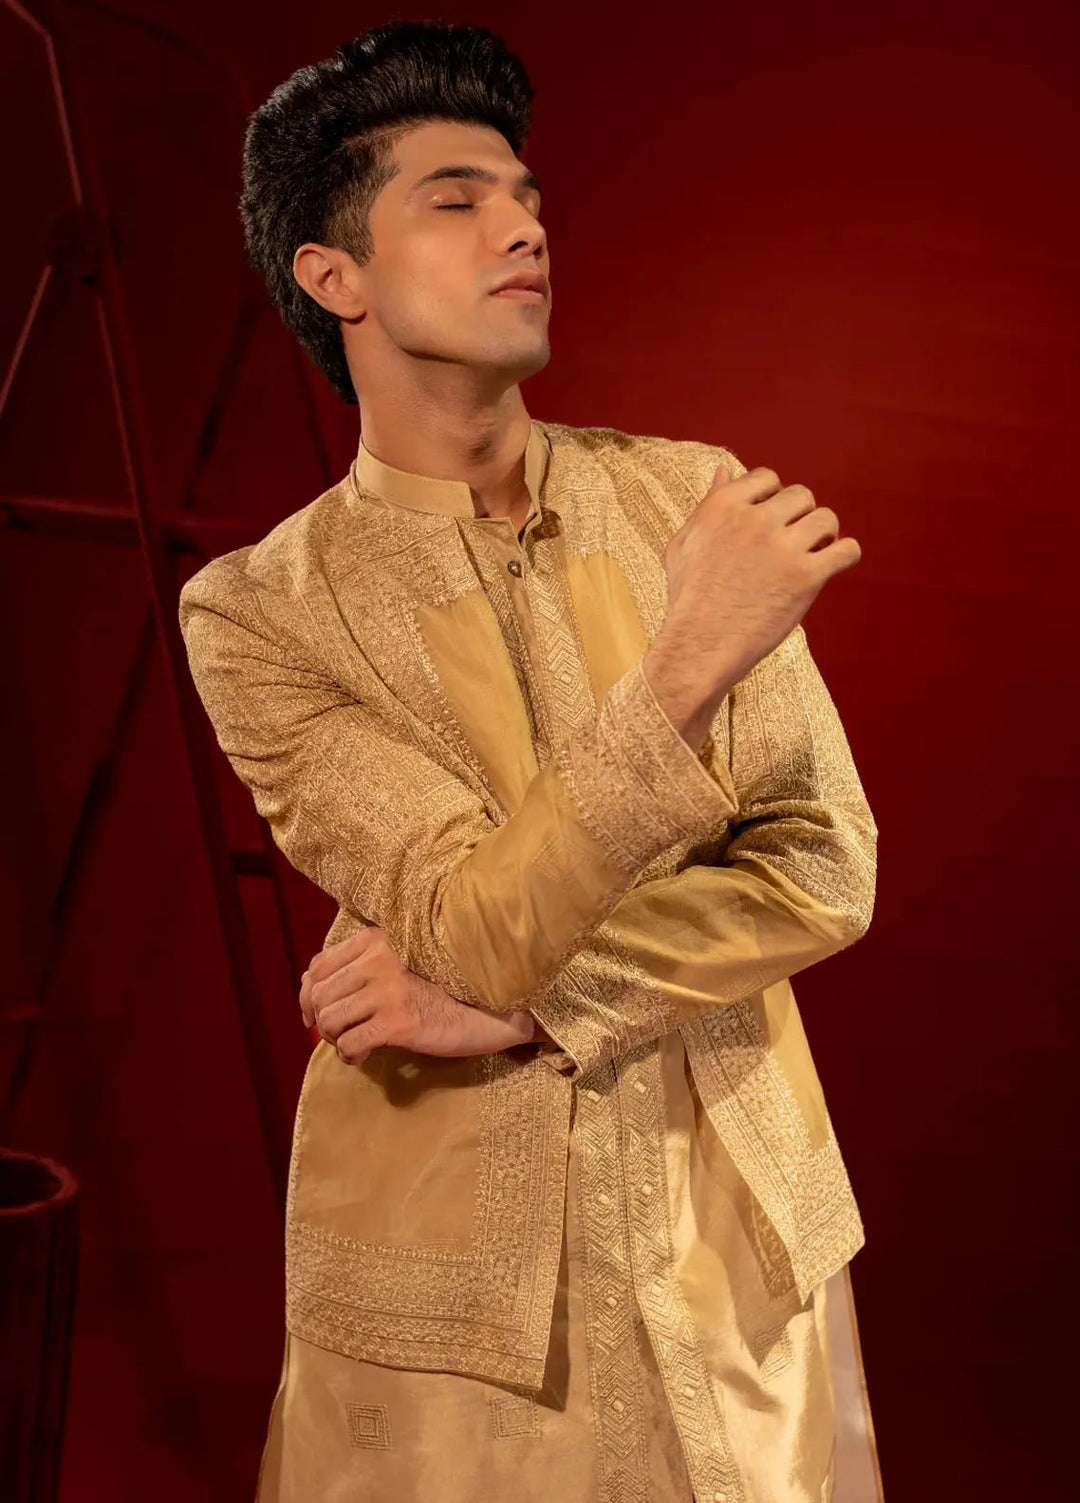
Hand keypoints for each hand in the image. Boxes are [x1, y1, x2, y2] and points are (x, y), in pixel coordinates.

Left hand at [299, 927, 537, 1065]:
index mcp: (377, 939)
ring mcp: (388, 989)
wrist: (484, 1011)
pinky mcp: (397, 1021)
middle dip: (324, 1022)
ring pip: (330, 1020)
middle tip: (343, 1035)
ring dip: (336, 1040)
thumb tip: (307, 990)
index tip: (315, 1016)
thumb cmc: (438, 991)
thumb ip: (356, 969)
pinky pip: (350, 1044)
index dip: (309, 995)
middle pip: (320, 995)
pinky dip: (351, 1056)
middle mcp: (379, 958)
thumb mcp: (397, 967)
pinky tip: (365, 1056)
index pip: (319, 966)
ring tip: (355, 1044)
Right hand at [658, 460, 862, 686]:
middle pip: (801, 496)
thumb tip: (724, 471)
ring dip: (825, 534)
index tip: (770, 525)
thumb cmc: (688, 599)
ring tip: (813, 555)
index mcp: (723, 507)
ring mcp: (781, 548)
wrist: (698, 647)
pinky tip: (832, 567)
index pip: (768, 478)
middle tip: (794, 544)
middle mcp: (754, 520)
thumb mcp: (685, 544)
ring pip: (827, 519)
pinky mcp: (805, 578)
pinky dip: (845, 555)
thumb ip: (707, 505)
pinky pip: (846, 551)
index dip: (773, 500)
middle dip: (800, 516)